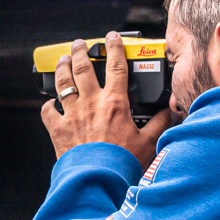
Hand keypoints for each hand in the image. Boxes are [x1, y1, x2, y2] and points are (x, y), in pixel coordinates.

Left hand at [41, 32, 172, 167]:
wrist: (97, 181)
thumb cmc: (122, 163)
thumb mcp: (148, 142)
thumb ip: (160, 124)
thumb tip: (171, 111)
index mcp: (115, 103)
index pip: (115, 66)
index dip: (114, 47)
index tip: (111, 37)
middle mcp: (91, 103)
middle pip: (82, 68)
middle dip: (80, 51)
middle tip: (79, 43)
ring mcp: (71, 114)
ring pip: (63, 82)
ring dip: (63, 68)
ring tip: (63, 59)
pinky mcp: (58, 129)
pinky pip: (48, 111)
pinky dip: (48, 105)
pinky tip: (51, 102)